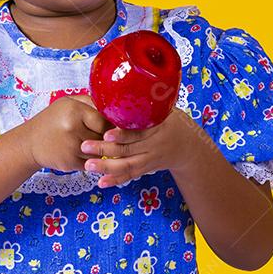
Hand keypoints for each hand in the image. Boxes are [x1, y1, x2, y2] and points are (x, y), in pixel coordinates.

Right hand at [21, 94, 113, 172]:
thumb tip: (115, 108)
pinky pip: (91, 163)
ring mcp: (71, 148)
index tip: (105, 126)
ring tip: (84, 142)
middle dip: (102, 138)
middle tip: (92, 134)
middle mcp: (73, 129)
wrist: (29, 143)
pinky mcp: (70, 163)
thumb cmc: (51, 121)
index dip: (107, 125)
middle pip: (103, 137)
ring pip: (98, 151)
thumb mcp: (68, 103)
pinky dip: (88, 160)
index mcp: (74, 111)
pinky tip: (77, 152)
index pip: (105, 121)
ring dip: (96, 150)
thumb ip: (90, 102)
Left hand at [79, 106, 203, 187]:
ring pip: (128, 166)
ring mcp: (150, 159)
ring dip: (106, 167)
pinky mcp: (146, 169)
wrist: (187, 147)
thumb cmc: (170, 121)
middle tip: (85, 146)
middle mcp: (154, 145)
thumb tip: (116, 91)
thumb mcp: (163, 109)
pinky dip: (116, 180)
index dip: (123, 135)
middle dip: (105, 150)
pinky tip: (101, 182)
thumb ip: (144, 105)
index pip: (140, 132)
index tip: (107, 134)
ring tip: (88, 165)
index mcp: (158, 127)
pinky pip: (130, 176)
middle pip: (129, 150)